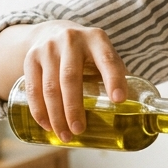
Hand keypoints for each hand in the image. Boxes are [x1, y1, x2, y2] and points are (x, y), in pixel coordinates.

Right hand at [22, 20, 127, 141]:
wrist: (53, 32)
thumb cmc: (87, 53)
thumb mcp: (104, 54)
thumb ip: (117, 76)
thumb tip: (136, 111)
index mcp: (97, 39)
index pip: (107, 60)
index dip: (113, 80)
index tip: (119, 101)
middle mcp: (71, 40)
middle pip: (71, 78)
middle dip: (74, 108)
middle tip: (79, 130)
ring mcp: (49, 48)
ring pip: (50, 86)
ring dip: (56, 115)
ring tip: (65, 135)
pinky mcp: (31, 58)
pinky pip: (33, 88)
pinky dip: (39, 110)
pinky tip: (46, 125)